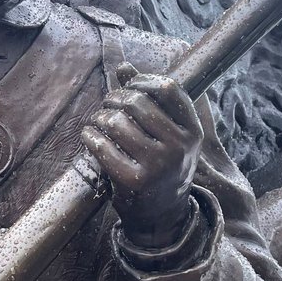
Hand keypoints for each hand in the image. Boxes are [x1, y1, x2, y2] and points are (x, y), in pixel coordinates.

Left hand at [82, 65, 202, 247]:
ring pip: (117, 122)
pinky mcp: (134, 181)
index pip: (168, 88)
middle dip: (114, 98)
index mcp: (192, 131)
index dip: (143, 80)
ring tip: (98, 122)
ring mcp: (158, 165)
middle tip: (107, 105)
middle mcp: (179, 147)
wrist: (162, 214)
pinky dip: (89, 136)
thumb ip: (148, 98)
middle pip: (137, 102)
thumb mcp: (166, 133)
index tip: (129, 86)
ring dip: (99, 117)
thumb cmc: (161, 164)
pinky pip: (102, 146)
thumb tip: (123, 66)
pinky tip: (89, 135)